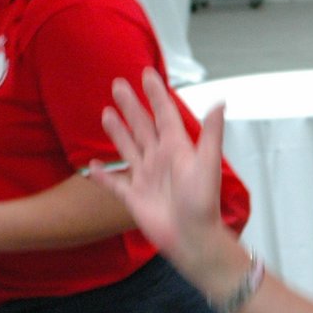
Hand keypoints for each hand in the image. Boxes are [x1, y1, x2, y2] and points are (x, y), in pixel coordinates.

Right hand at [95, 69, 229, 279]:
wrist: (192, 238)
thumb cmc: (202, 203)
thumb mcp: (208, 163)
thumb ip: (211, 133)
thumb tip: (220, 101)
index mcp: (177, 149)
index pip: (165, 114)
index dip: (156, 94)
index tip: (147, 74)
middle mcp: (160, 160)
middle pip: (142, 126)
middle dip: (131, 106)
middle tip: (117, 84)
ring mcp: (146, 178)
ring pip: (128, 148)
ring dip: (117, 131)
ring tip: (106, 112)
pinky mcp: (134, 197)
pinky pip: (114, 183)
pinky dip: (102, 175)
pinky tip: (92, 165)